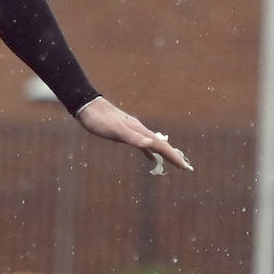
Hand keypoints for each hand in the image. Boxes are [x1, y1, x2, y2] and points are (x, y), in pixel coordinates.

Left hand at [75, 96, 192, 172]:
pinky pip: (143, 144)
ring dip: (164, 154)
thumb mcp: (115, 130)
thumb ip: (132, 137)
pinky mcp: (125, 132)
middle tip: (186, 168)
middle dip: (173, 156)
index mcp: (140, 130)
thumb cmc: (99, 119)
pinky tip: (150, 158)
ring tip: (173, 163)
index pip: (161, 146)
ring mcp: (133, 130)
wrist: (86, 105)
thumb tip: (151, 144)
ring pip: (153, 144)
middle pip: (161, 145)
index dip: (174, 156)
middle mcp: (139, 130)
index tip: (186, 167)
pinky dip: (150, 152)